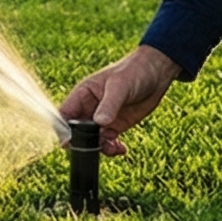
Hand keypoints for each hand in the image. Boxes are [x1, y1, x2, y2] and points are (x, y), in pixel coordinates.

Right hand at [56, 45, 183, 155]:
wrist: (157, 74)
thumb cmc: (134, 71)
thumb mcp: (120, 86)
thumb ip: (109, 105)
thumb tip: (99, 122)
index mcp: (83, 93)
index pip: (65, 113)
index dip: (64, 129)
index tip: (71, 142)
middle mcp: (90, 107)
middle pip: (77, 131)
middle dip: (84, 142)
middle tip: (99, 145)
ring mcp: (102, 118)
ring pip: (92, 140)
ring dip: (100, 147)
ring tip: (114, 147)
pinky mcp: (116, 125)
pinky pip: (107, 142)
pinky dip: (112, 148)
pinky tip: (121, 149)